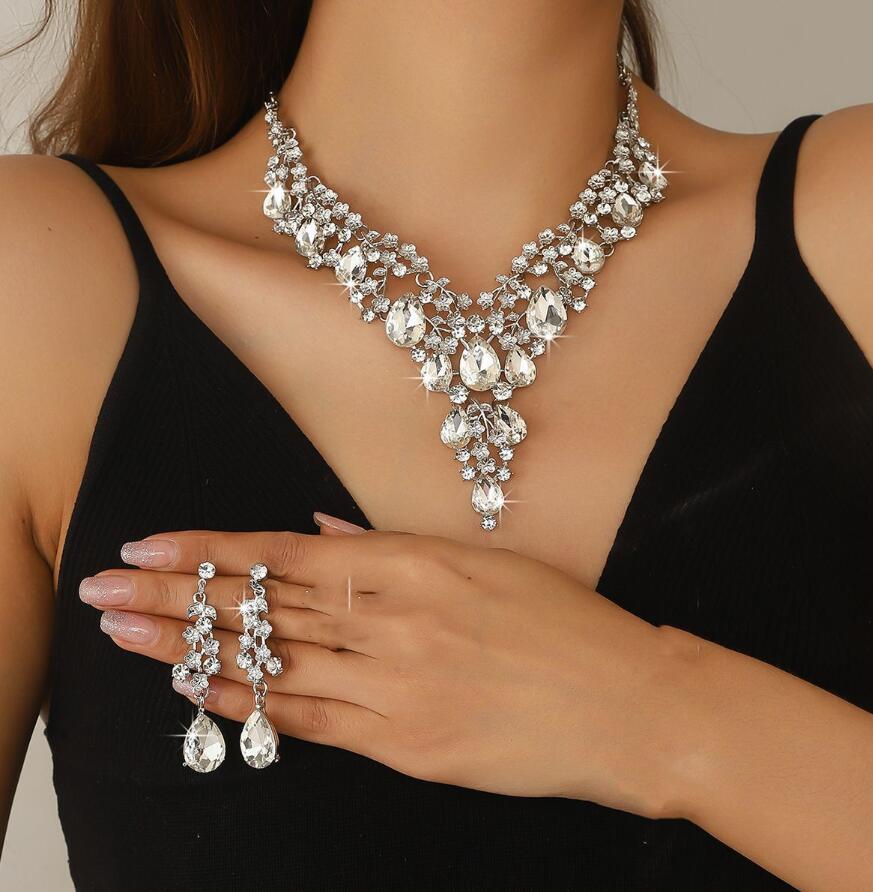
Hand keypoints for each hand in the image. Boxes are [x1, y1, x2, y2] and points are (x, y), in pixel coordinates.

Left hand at [80, 518, 693, 816]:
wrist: (629, 705)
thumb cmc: (567, 624)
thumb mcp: (485, 560)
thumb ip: (393, 548)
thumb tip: (319, 531)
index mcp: (420, 563)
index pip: (289, 554)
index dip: (211, 549)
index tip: (150, 545)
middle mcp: (399, 621)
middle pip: (266, 606)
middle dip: (177, 596)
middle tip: (105, 589)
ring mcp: (399, 687)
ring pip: (274, 663)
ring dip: (193, 649)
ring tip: (125, 637)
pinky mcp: (407, 745)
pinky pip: (312, 721)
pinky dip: (252, 704)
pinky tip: (200, 691)